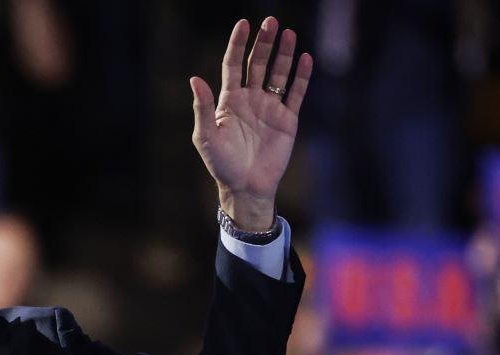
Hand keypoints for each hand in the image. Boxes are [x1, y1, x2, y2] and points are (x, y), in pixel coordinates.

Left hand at [191, 17, 311, 230]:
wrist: (246, 187)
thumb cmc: (221, 164)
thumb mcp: (206, 136)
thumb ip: (202, 108)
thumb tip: (195, 79)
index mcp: (229, 100)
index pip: (233, 65)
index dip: (237, 44)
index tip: (243, 24)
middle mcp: (250, 99)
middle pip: (257, 64)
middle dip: (264, 43)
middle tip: (271, 21)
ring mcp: (270, 107)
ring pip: (278, 74)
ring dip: (283, 54)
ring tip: (288, 33)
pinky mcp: (287, 119)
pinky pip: (296, 93)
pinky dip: (301, 77)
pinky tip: (305, 59)